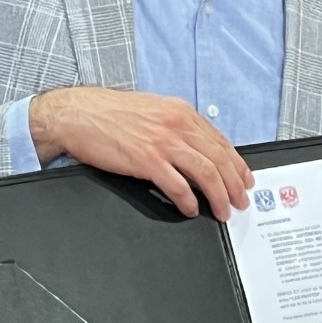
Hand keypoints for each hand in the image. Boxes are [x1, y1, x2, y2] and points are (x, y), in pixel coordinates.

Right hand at [28, 88, 252, 219]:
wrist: (77, 113)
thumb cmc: (109, 113)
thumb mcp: (153, 111)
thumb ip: (176, 126)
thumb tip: (196, 149)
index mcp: (181, 112)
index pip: (220, 141)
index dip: (237, 164)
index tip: (244, 179)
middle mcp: (176, 124)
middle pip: (219, 159)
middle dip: (235, 184)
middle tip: (241, 201)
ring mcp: (162, 142)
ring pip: (206, 173)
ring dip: (218, 196)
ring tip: (222, 211)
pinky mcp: (146, 160)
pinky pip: (177, 186)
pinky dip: (188, 201)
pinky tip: (190, 209)